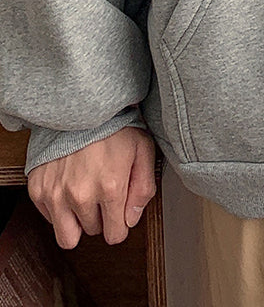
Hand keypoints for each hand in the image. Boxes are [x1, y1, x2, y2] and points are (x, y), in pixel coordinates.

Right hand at [26, 126, 156, 249]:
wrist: (80, 108)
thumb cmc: (114, 127)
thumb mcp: (143, 151)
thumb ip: (143, 189)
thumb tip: (131, 219)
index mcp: (110, 188)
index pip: (115, 235)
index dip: (119, 224)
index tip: (118, 211)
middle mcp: (81, 195)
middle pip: (93, 232)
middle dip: (100, 218)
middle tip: (102, 192)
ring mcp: (56, 194)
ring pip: (67, 236)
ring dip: (77, 221)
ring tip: (85, 198)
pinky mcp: (38, 189)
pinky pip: (49, 219)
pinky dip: (59, 209)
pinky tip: (69, 187)